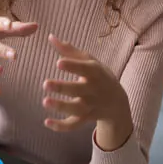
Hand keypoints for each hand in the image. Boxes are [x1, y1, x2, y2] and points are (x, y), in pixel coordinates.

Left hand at [41, 36, 133, 150]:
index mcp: (95, 73)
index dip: (72, 66)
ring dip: (61, 107)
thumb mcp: (89, 61)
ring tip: (45, 101)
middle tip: (45, 83)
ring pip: (76, 109)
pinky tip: (46, 122)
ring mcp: (90, 106)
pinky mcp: (85, 119)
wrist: (118, 103)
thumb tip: (50, 37)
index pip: (85, 69)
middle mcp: (93, 91)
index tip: (58, 63)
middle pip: (78, 90)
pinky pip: (74, 125)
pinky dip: (61, 126)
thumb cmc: (99, 77)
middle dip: (62, 88)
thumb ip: (70, 50)